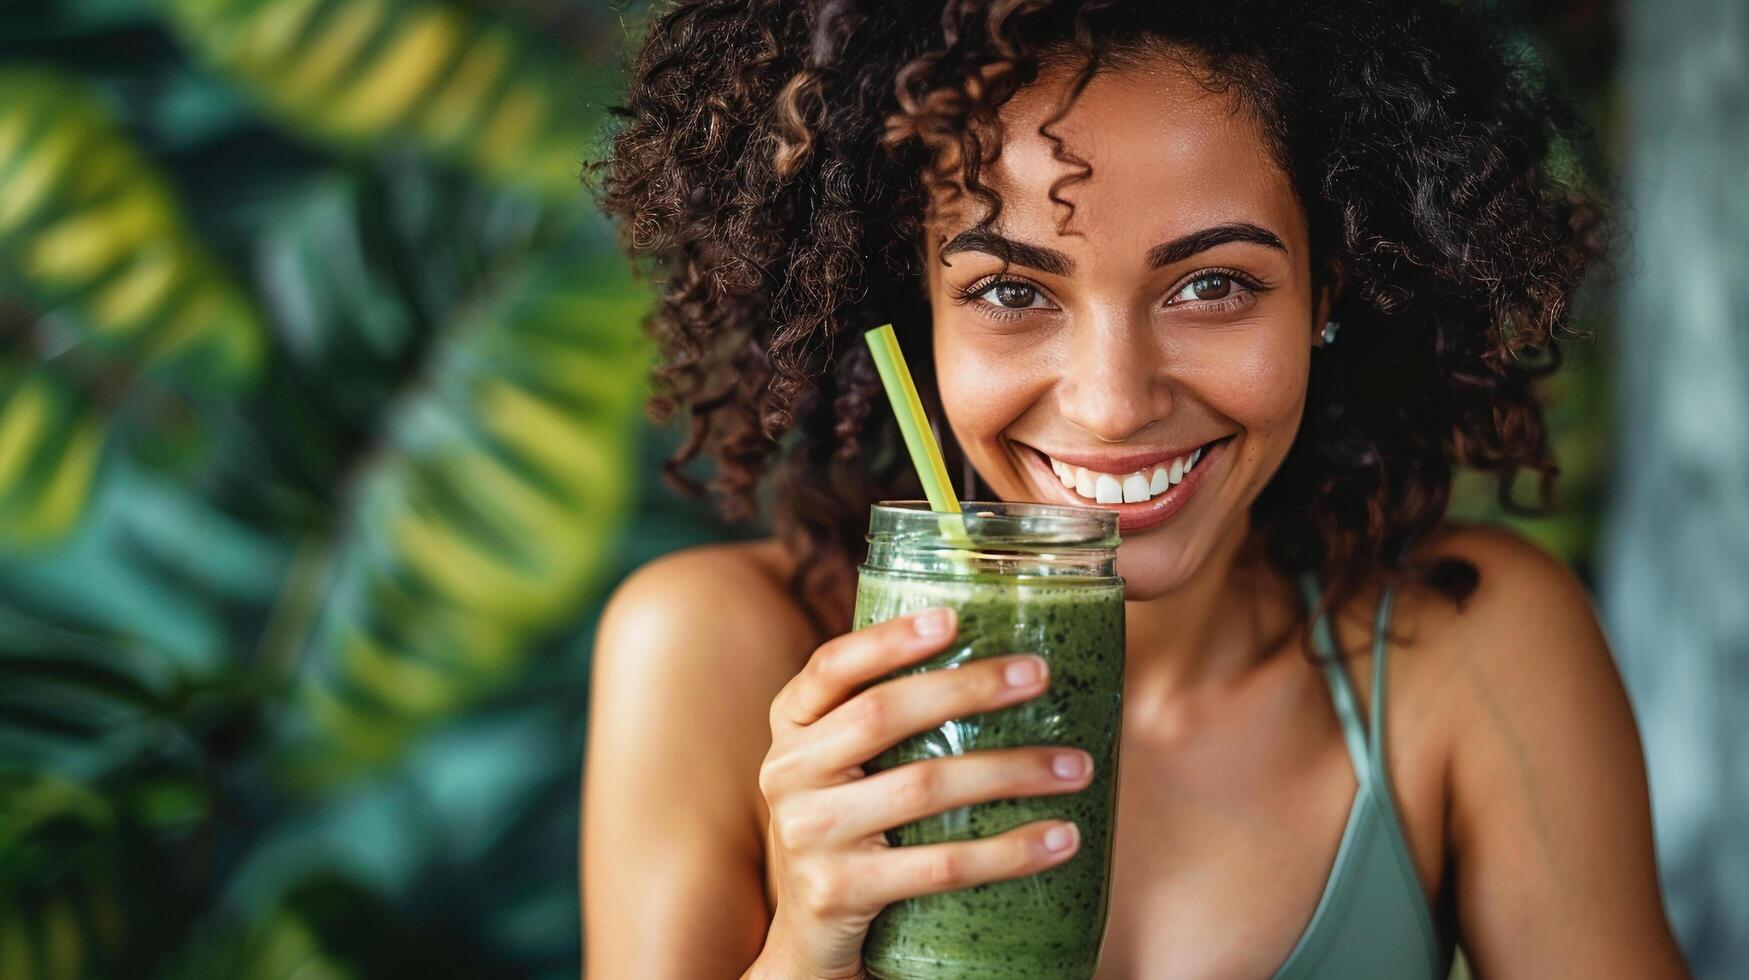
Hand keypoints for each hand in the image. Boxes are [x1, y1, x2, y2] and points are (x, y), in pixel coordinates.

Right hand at [749, 607, 1092, 979]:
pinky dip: (1010, 851)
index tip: (955, 618)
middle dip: (969, 689)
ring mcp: (810, 833)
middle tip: (1039, 675)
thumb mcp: (842, 765)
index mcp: (792, 726)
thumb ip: (882, 716)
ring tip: (1076, 766)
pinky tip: (1060, 838)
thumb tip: (999, 662)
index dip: (889, 639)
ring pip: (923, 787)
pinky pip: (941, 866)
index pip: (831, 666)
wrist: (809, 937)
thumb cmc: (850, 828)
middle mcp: (787, 772)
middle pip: (882, 715)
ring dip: (1011, 771)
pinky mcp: (841, 890)